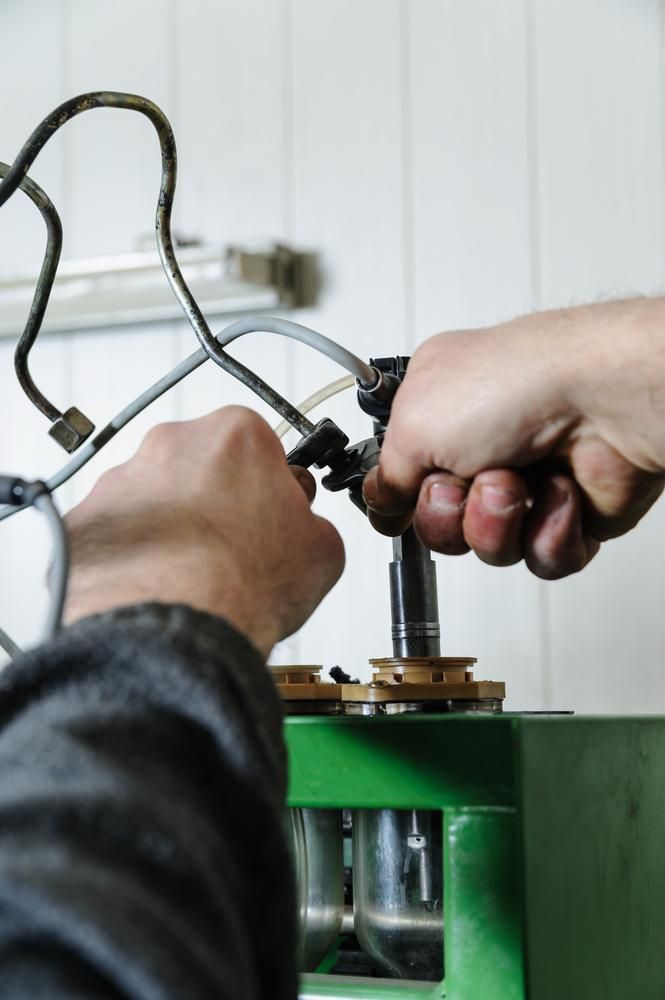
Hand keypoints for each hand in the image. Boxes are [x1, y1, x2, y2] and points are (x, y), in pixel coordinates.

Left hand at [64, 407, 344, 656]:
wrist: (172, 629)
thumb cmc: (240, 585)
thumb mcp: (323, 551)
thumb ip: (312, 522)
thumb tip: (305, 530)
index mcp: (237, 434)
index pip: (261, 450)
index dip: (269, 489)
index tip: (271, 517)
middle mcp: (172, 443)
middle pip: (203, 467)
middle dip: (216, 502)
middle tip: (234, 552)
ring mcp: (122, 479)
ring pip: (156, 499)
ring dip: (173, 529)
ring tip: (193, 578)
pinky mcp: (86, 519)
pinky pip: (117, 532)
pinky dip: (134, 555)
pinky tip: (157, 587)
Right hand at [363, 300, 664, 578]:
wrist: (603, 398)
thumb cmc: (517, 383)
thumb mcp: (412, 424)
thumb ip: (383, 477)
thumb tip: (381, 507)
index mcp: (440, 412)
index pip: (403, 478)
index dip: (401, 495)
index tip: (399, 495)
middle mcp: (484, 446)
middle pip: (440, 524)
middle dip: (449, 512)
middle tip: (468, 478)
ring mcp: (528, 482)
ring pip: (488, 547)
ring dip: (497, 520)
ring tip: (518, 480)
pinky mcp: (570, 515)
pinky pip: (538, 559)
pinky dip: (545, 531)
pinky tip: (555, 491)